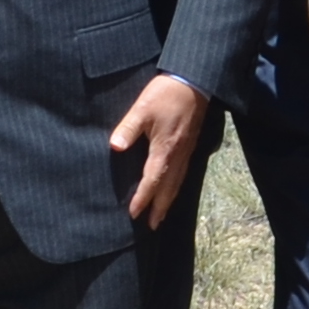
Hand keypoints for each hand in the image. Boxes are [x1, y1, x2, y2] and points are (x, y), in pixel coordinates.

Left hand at [113, 73, 209, 224]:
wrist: (194, 83)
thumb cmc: (166, 95)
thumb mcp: (142, 109)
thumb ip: (128, 129)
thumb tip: (115, 147)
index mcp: (164, 150)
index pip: (152, 181)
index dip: (143, 199)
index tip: (134, 213)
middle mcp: (177, 156)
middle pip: (168, 189)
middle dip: (159, 208)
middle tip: (152, 226)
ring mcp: (186, 152)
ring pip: (178, 183)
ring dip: (169, 200)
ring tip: (161, 214)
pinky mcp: (190, 146)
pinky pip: (183, 173)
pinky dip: (176, 187)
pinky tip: (172, 188)